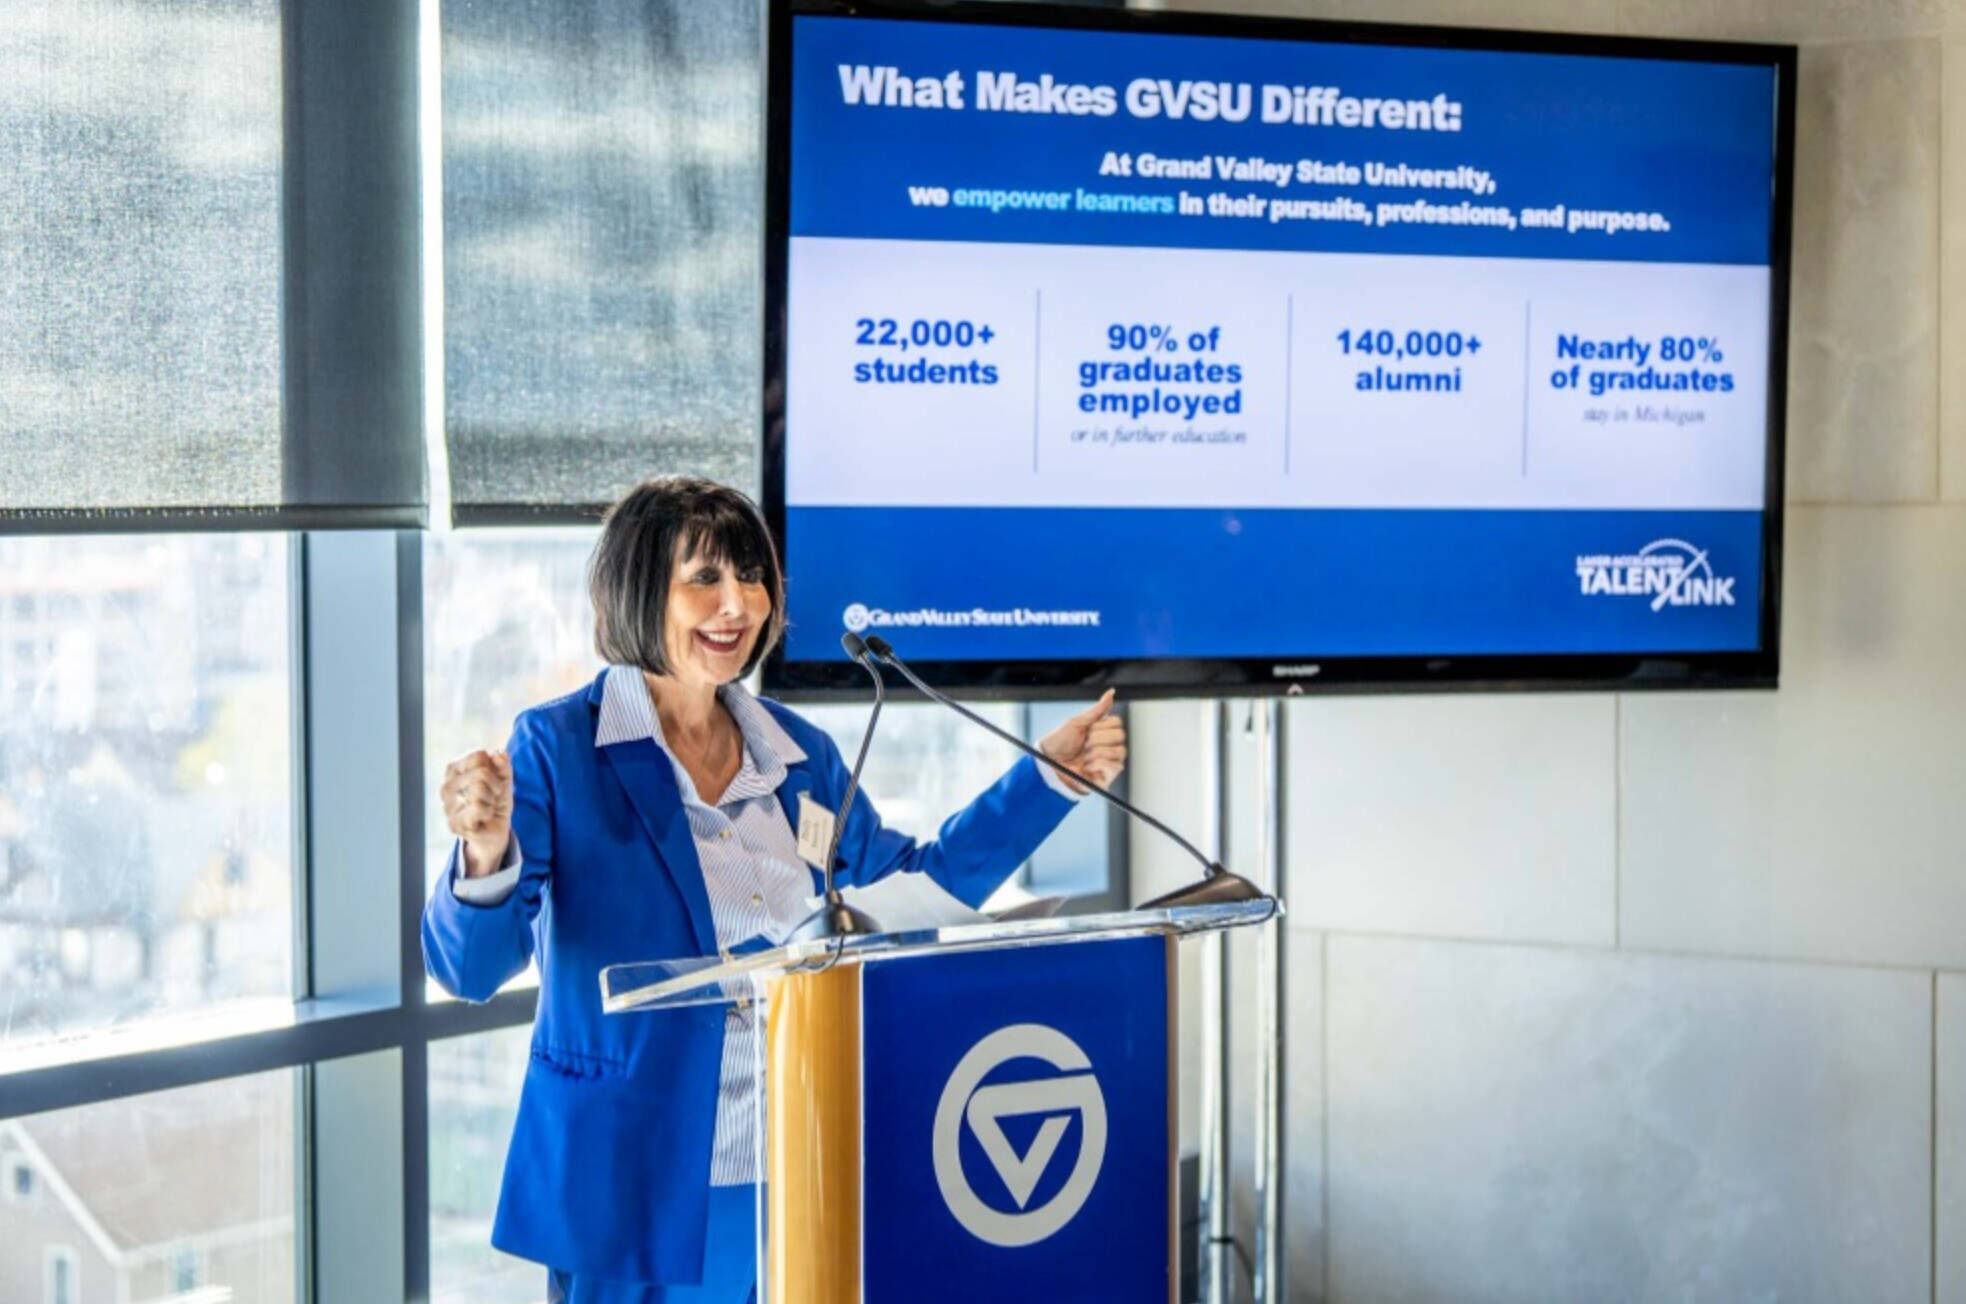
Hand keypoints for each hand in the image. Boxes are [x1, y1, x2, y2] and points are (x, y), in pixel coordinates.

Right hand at [441, 749, 511, 876]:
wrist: (495, 828)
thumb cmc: (495, 799)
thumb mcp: (504, 778)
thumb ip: (503, 764)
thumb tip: (498, 753)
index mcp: (454, 770)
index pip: (478, 755)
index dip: (494, 767)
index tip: (493, 778)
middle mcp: (446, 786)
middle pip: (480, 773)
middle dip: (496, 785)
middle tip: (493, 796)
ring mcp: (447, 806)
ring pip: (478, 790)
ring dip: (492, 800)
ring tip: (488, 807)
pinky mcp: (453, 823)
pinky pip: (478, 808)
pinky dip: (489, 812)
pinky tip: (484, 817)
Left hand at [1037, 689, 1125, 794]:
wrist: (1049, 762)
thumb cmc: (1060, 741)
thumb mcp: (1077, 722)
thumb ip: (1097, 710)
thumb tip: (1111, 692)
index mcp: (1102, 732)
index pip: (1117, 723)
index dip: (1102, 725)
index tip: (1087, 730)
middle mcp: (1109, 745)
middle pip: (1120, 735)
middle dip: (1098, 738)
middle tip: (1084, 744)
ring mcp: (1109, 761)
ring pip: (1120, 751)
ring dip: (1098, 752)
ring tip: (1085, 756)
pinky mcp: (1106, 776)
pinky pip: (1115, 766)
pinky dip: (1099, 763)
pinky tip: (1087, 766)